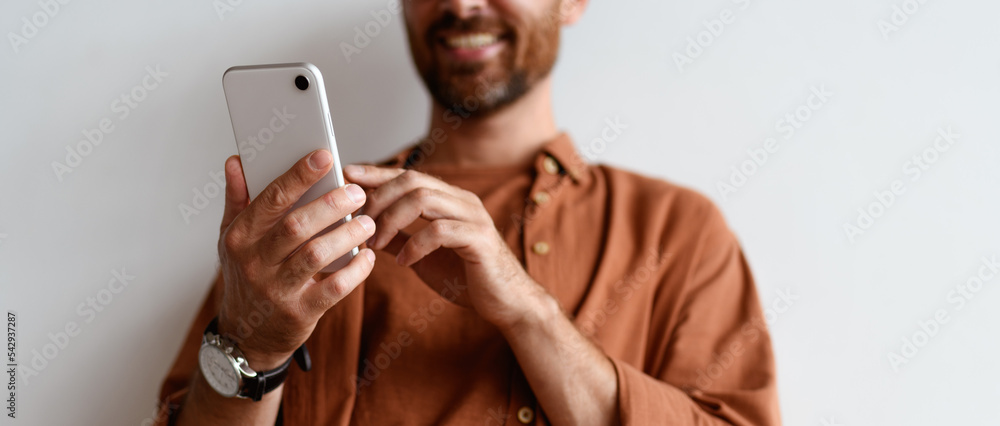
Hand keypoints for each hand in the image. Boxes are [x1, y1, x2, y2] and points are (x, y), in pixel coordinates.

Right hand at [216, 151, 376, 369]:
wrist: (245, 337)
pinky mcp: (299, 313)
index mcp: (240, 237)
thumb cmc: (245, 278)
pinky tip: (368, 257)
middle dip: (331, 204)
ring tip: (367, 222)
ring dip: (347, 235)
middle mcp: (254, 262)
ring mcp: (276, 290)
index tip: (325, 156)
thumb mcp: (232, 240)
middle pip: (297, 225)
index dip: (299, 175)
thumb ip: (238, 200)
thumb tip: (236, 161)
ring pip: (317, 254)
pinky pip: (334, 288)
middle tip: (357, 193)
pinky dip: (356, 270)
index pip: (271, 198)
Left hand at [345, 165, 539, 329]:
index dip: (377, 173)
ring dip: (391, 220)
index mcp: (449, 200)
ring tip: (376, 244)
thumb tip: (366, 229)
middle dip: (379, 198)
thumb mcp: (422, 255)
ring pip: (424, 199)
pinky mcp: (480, 239)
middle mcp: (462, 201)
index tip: (348, 174)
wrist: (506, 302)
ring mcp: (473, 217)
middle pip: (412, 180)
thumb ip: (399, 238)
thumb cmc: (467, 278)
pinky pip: (439, 231)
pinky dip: (414, 245)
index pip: (408, 175)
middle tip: (360, 224)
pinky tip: (404, 262)